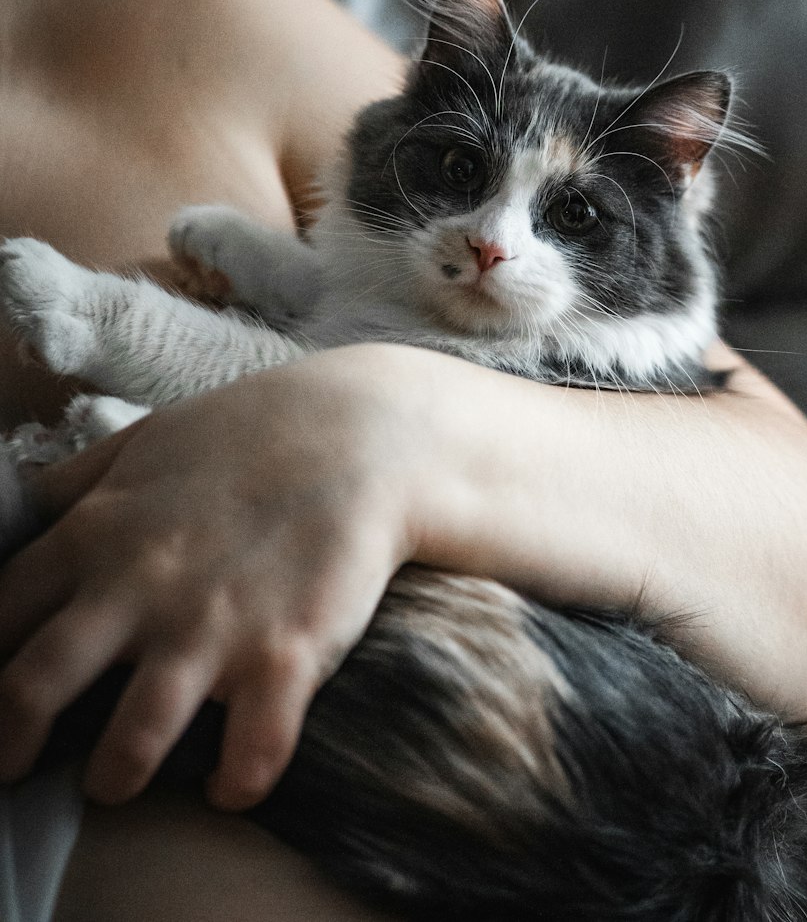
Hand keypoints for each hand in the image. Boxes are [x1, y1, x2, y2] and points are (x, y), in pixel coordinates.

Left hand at [0, 346, 422, 809]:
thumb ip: (73, 484)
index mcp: (97, 531)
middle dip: (10, 741)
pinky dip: (236, 784)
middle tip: (14, 764)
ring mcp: (212, 626)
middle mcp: (140, 585)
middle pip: (32, 687)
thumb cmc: (249, 434)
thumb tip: (11, 515)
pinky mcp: (286, 655)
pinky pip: (250, 754)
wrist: (365, 430)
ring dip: (113, 775)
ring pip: (129, 741)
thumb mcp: (143, 442)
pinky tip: (231, 783)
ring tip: (114, 780)